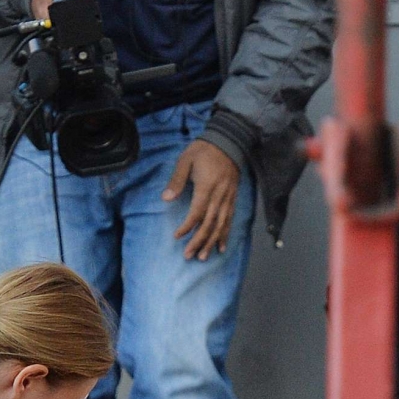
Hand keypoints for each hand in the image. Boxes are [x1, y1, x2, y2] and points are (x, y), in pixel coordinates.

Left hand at [165, 140, 241, 260]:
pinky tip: (221, 247)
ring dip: (212, 242)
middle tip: (189, 255)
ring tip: (203, 256)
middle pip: (210, 223)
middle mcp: (219, 195)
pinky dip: (225, 235)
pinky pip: (230, 220)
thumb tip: (166, 199)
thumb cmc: (203, 150)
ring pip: (221, 225)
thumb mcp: (186, 160)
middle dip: (199, 241)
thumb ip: (176, 180)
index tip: (177, 236)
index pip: (197, 212)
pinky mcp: (232, 198)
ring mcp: (228, 198)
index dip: (187, 226)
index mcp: (207, 186)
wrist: (228, 142)